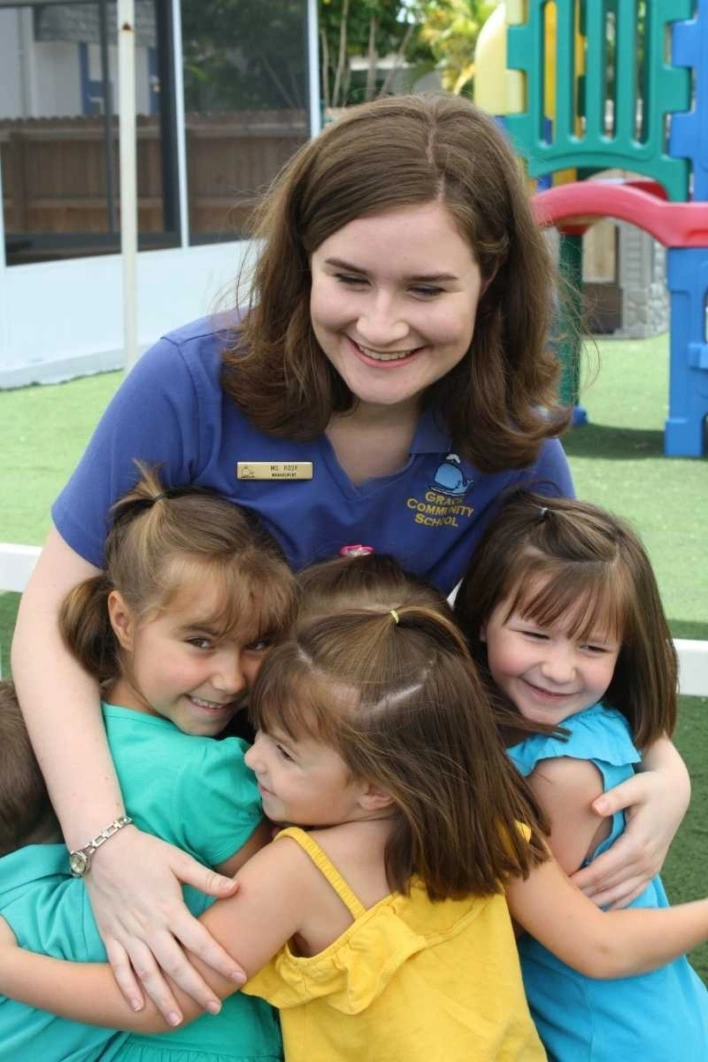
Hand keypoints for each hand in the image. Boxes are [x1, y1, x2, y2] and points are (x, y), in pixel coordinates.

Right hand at [86, 826, 242, 1023]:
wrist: (103, 848)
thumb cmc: (146, 852)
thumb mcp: (179, 860)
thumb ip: (207, 879)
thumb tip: (238, 887)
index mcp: (170, 910)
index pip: (201, 942)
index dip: (221, 961)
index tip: (239, 976)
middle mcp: (150, 928)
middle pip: (177, 966)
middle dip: (197, 989)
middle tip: (214, 1008)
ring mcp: (128, 934)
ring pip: (148, 974)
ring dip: (163, 998)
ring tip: (177, 1019)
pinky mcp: (110, 936)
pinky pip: (119, 968)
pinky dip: (127, 988)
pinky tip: (138, 1006)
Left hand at [571, 759, 689, 908]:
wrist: (674, 794)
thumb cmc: (650, 788)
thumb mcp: (634, 787)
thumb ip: (615, 797)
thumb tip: (594, 806)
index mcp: (637, 844)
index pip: (603, 869)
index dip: (581, 879)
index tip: (560, 885)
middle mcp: (645, 862)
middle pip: (609, 886)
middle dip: (584, 894)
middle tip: (559, 903)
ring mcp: (650, 868)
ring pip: (621, 894)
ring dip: (598, 903)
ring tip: (574, 912)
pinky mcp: (652, 870)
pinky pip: (634, 893)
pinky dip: (618, 903)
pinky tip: (602, 911)